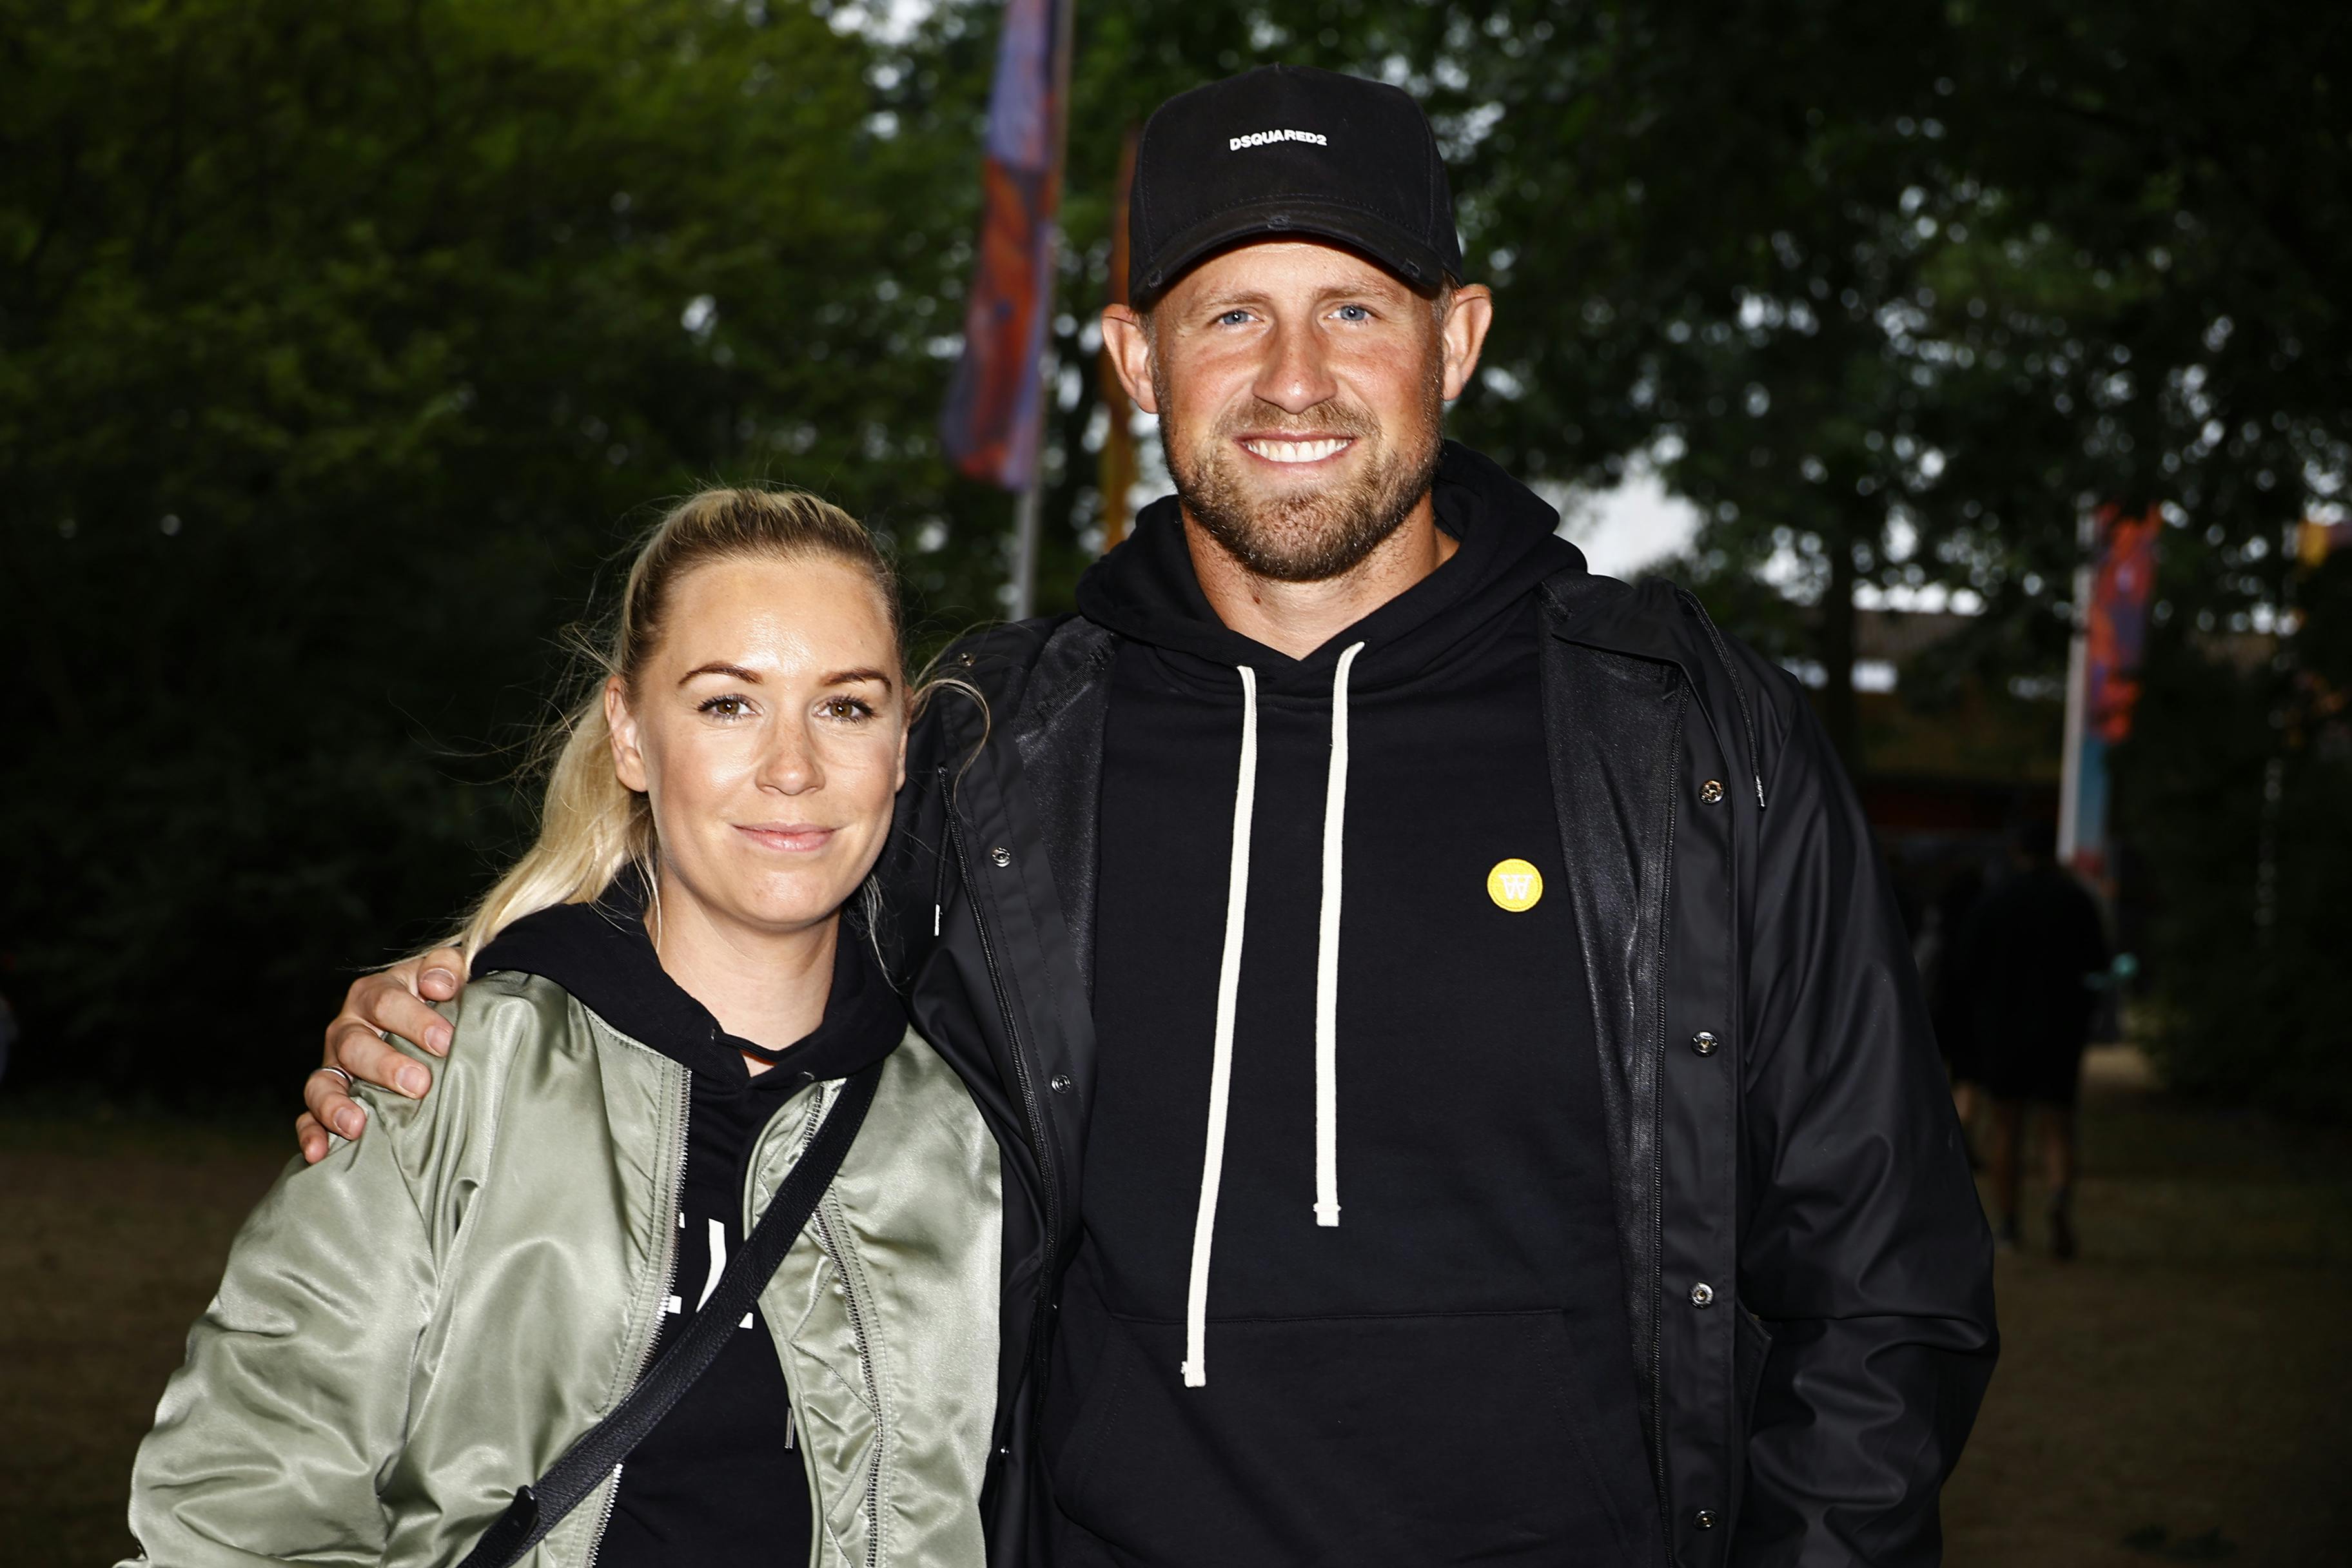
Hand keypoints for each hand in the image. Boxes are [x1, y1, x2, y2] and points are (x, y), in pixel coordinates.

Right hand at [296, 946, 467, 1162]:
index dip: (414, 1019)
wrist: (429, 1022)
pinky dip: (310, 1133)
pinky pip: (309, 1116)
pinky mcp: (330, 1096)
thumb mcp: (447, 974)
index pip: (387, 1001)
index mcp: (376, 994)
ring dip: (336, 1104)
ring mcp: (336, 1065)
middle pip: (355, 1044)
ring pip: (323, 1082)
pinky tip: (319, 1152)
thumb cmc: (440, 999)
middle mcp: (349, 1028)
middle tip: (418, 1084)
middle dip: (385, 1066)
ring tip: (356, 1124)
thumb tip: (440, 983)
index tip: (444, 1041)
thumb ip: (447, 967)